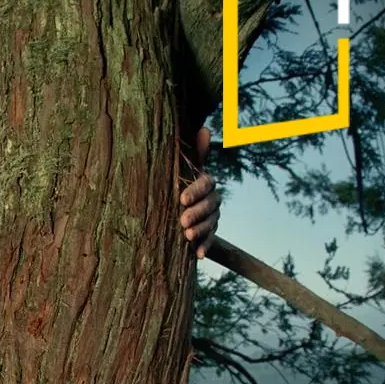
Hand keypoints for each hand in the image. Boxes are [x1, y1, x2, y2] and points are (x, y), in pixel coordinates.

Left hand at [180, 126, 219, 259]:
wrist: (172, 209)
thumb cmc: (176, 183)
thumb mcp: (181, 169)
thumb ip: (193, 153)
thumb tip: (205, 128)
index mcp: (206, 183)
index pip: (206, 184)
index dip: (196, 191)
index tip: (181, 198)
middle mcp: (213, 200)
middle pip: (211, 205)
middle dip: (197, 212)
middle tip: (182, 220)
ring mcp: (212, 217)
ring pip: (211, 223)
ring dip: (201, 230)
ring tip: (186, 235)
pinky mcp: (208, 234)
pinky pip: (210, 241)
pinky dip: (204, 247)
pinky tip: (197, 255)